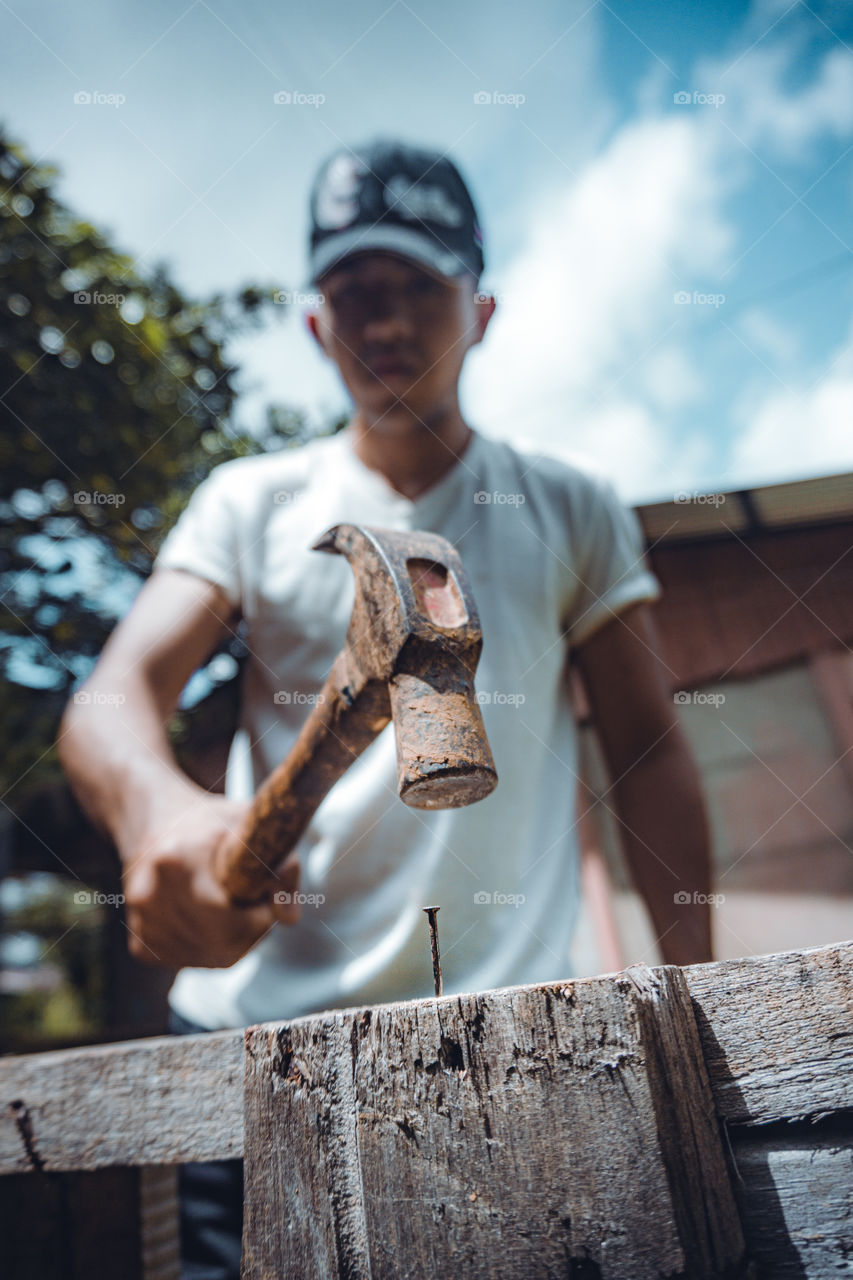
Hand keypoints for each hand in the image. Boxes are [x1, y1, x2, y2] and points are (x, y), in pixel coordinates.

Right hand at [121, 793, 301, 968]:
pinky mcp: (140, 945)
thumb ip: (280, 866)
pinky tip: (208, 917)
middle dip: (251, 929)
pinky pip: (192, 961)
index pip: (229, 917)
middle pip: (222, 942)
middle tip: (256, 901)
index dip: (260, 914)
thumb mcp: (250, 827)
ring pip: (210, 957)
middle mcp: (150, 894)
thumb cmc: (210, 823)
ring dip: (233, 939)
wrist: (154, 823)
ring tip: (230, 904)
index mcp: (175, 859)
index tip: (265, 894)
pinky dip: (210, 947)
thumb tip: (290, 918)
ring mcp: (142, 923)